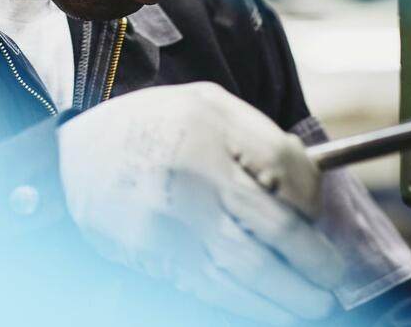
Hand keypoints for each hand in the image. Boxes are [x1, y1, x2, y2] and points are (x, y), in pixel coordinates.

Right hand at [57, 82, 345, 323]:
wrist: (78, 155)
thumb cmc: (154, 128)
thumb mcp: (209, 105)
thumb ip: (259, 138)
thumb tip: (309, 191)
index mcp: (210, 125)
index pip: (286, 167)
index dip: (312, 197)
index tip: (316, 214)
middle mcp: (195, 173)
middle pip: (276, 228)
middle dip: (316, 263)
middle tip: (333, 280)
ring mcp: (174, 218)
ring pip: (248, 270)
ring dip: (290, 297)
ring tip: (313, 306)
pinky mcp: (156, 253)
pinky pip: (213, 287)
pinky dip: (248, 305)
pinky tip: (272, 310)